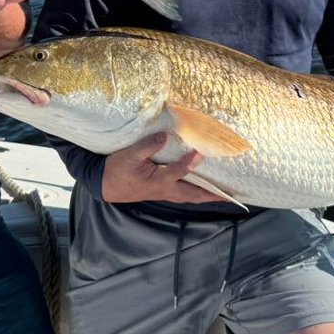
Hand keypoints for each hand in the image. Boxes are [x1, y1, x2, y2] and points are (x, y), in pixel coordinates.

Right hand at [100, 132, 222, 204]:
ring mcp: (162, 192)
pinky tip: (197, 189)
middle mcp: (165, 189)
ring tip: (219, 195)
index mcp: (159, 180)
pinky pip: (181, 195)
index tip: (201, 152)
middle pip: (193, 194)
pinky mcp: (159, 191)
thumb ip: (148, 146)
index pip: (180, 171)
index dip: (191, 162)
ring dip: (204, 196)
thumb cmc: (116, 170)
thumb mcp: (129, 155)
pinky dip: (193, 194)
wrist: (104, 185)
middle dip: (211, 195)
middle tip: (228, 195)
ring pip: (188, 196)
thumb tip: (165, 137)